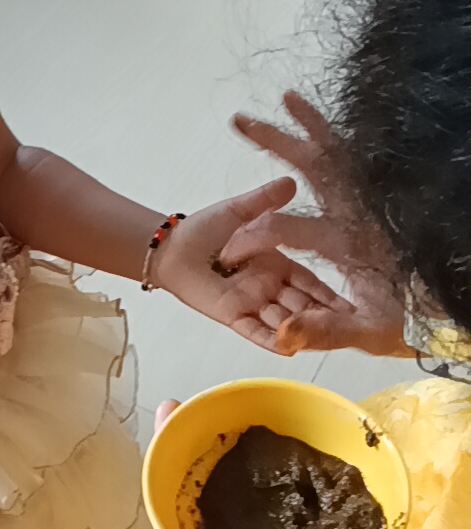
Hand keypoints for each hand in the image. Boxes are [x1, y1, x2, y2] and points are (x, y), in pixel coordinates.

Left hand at [100, 405, 377, 528]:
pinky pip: (320, 515)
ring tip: (277, 414)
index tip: (173, 409)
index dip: (173, 455)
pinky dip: (320, 488)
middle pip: (227, 486)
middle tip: (231, 399)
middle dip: (225, 444)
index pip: (179, 498)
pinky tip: (325, 455)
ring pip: (273, 494)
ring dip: (274, 459)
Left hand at [153, 177, 344, 350]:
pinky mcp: (233, 316)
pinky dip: (273, 341)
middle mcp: (269, 287)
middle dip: (326, 317)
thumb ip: (264, 200)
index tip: (357, 302)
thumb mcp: (239, 211)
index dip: (331, 293)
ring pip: (285, 321)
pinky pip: (256, 332)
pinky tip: (291, 347)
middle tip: (354, 328)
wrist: (172, 248)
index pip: (311, 282)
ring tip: (329, 339)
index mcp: (276, 264)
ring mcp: (253, 303)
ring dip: (305, 330)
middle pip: (303, 306)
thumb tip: (291, 180)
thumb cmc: (204, 230)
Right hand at [222, 93, 406, 355]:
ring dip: (310, 127)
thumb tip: (281, 333)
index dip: (250, 238)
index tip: (229, 253)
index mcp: (346, 243)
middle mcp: (356, 213)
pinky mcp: (375, 201)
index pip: (283, 229)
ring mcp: (367, 203)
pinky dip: (334, 139)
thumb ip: (323, 330)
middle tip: (244, 122)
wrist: (441, 306)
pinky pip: (352, 161)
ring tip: (288, 99)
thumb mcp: (365, 332)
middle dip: (277, 143)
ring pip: (336, 155)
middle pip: (313, 167)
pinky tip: (318, 126)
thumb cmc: (403, 318)